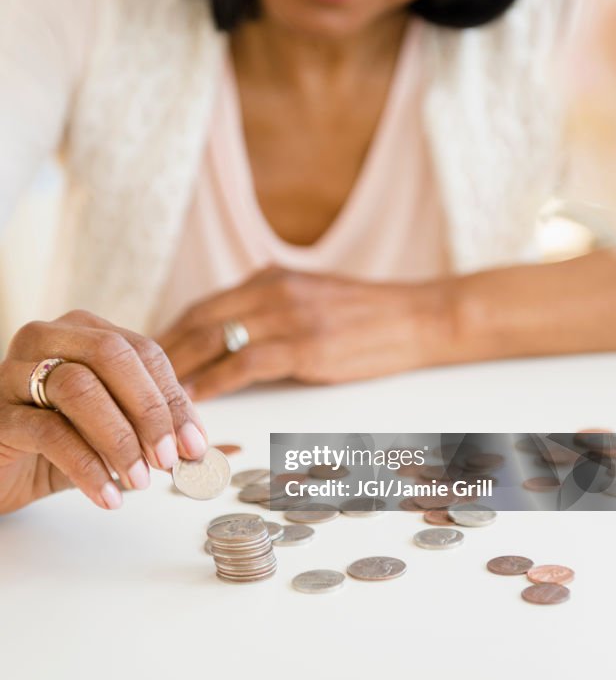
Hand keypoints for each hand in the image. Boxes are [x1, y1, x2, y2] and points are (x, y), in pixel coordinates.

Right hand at [0, 310, 212, 513]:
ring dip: (119, 438)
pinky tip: (108, 495)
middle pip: (112, 355)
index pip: (144, 351)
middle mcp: (48, 338)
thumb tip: (221, 450)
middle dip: (151, 410)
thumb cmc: (58, 446)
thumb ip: (162, 436)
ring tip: (141, 480)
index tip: (197, 445)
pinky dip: (86, 466)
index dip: (175, 398)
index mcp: (85, 332)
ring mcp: (15, 372)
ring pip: (78, 387)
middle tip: (171, 459)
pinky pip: (47, 431)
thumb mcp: (116, 435)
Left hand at [157, 267, 451, 398]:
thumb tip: (232, 337)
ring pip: (213, 340)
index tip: (144, 359)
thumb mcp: (313, 298)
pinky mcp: (306, 345)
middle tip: (131, 382)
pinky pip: (244, 364)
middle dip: (161, 353)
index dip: (169, 333)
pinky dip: (212, 382)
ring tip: (151, 397)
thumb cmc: (369, 317)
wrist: (420, 318)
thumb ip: (272, 310)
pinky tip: (193, 400)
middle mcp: (273, 290)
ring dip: (177, 371)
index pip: (204, 306)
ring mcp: (289, 316)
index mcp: (272, 278)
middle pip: (198, 320)